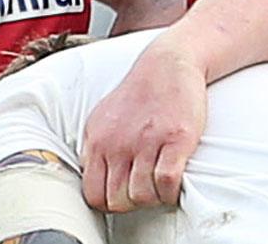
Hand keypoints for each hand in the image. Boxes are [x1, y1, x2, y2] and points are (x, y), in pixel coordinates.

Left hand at [80, 44, 205, 211]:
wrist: (167, 64)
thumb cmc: (138, 92)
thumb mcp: (102, 117)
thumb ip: (93, 147)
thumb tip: (90, 174)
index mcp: (98, 141)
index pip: (93, 194)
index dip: (109, 203)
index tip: (123, 198)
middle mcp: (119, 143)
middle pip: (119, 201)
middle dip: (133, 203)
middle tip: (145, 191)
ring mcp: (148, 141)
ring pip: (143, 195)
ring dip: (154, 197)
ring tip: (160, 186)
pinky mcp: (176, 139)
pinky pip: (167, 181)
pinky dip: (171, 191)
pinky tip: (174, 183)